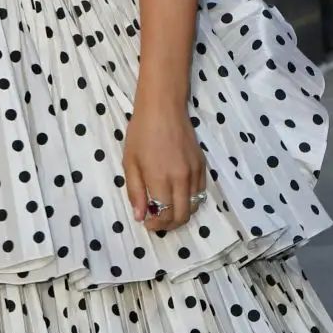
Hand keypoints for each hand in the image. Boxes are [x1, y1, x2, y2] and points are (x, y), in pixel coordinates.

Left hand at [124, 97, 206, 232]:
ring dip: (182, 213)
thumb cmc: (141, 133)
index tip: (148, 223)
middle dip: (170, 224)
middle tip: (158, 221)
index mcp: (161, 179)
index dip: (157, 225)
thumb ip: (135, 192)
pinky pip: (201, 191)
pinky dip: (191, 199)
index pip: (165, 214)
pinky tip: (178, 194)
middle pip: (183, 215)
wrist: (163, 108)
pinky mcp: (202, 164)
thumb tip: (140, 216)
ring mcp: (195, 172)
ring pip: (195, 205)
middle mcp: (182, 179)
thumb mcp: (130, 163)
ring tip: (168, 209)